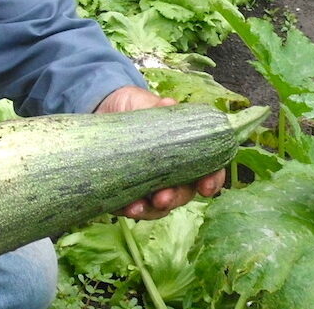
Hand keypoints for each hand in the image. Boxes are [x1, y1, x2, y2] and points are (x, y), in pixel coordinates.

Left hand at [96, 86, 226, 220]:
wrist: (102, 108)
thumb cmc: (134, 106)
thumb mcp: (145, 103)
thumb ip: (157, 107)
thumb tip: (167, 104)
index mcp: (186, 153)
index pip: (207, 171)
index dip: (211, 181)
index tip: (206, 187)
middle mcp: (172, 174)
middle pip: (183, 194)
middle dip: (175, 199)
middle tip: (163, 198)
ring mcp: (150, 185)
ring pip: (158, 207)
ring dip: (150, 210)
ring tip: (137, 207)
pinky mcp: (127, 191)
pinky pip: (132, 207)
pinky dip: (129, 209)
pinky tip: (124, 206)